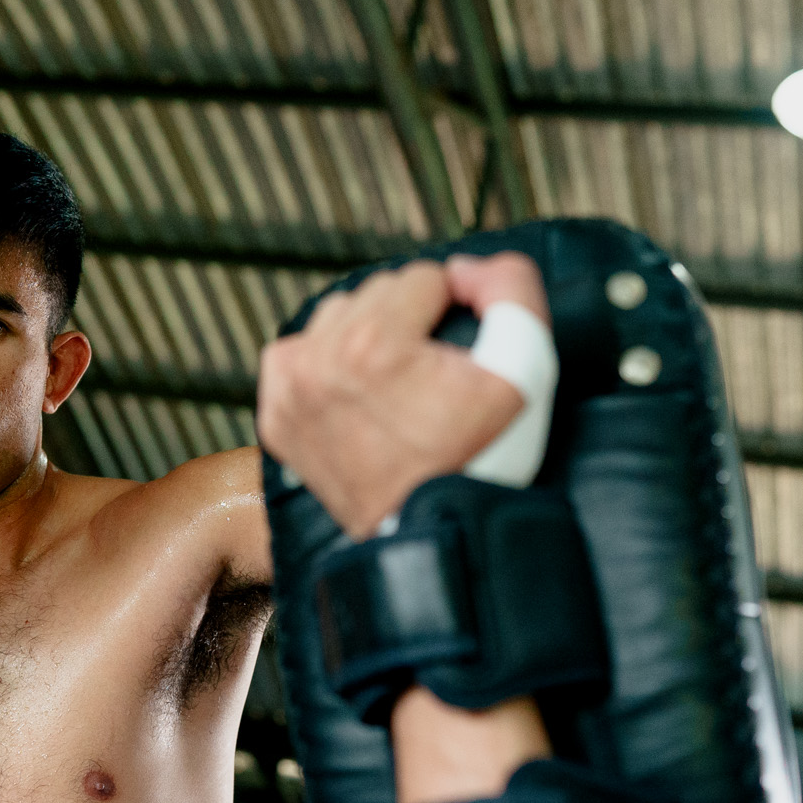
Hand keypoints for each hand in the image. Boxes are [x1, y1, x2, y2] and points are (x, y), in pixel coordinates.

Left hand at [257, 252, 550, 538]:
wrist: (433, 532)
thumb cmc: (478, 461)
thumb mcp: (525, 372)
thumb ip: (511, 293)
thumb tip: (466, 269)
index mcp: (373, 345)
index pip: (423, 279)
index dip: (455, 309)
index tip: (461, 352)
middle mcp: (319, 362)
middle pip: (377, 293)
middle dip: (409, 321)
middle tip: (431, 373)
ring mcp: (290, 390)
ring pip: (337, 317)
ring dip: (368, 334)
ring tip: (398, 382)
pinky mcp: (276, 414)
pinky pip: (302, 353)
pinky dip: (329, 363)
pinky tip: (360, 393)